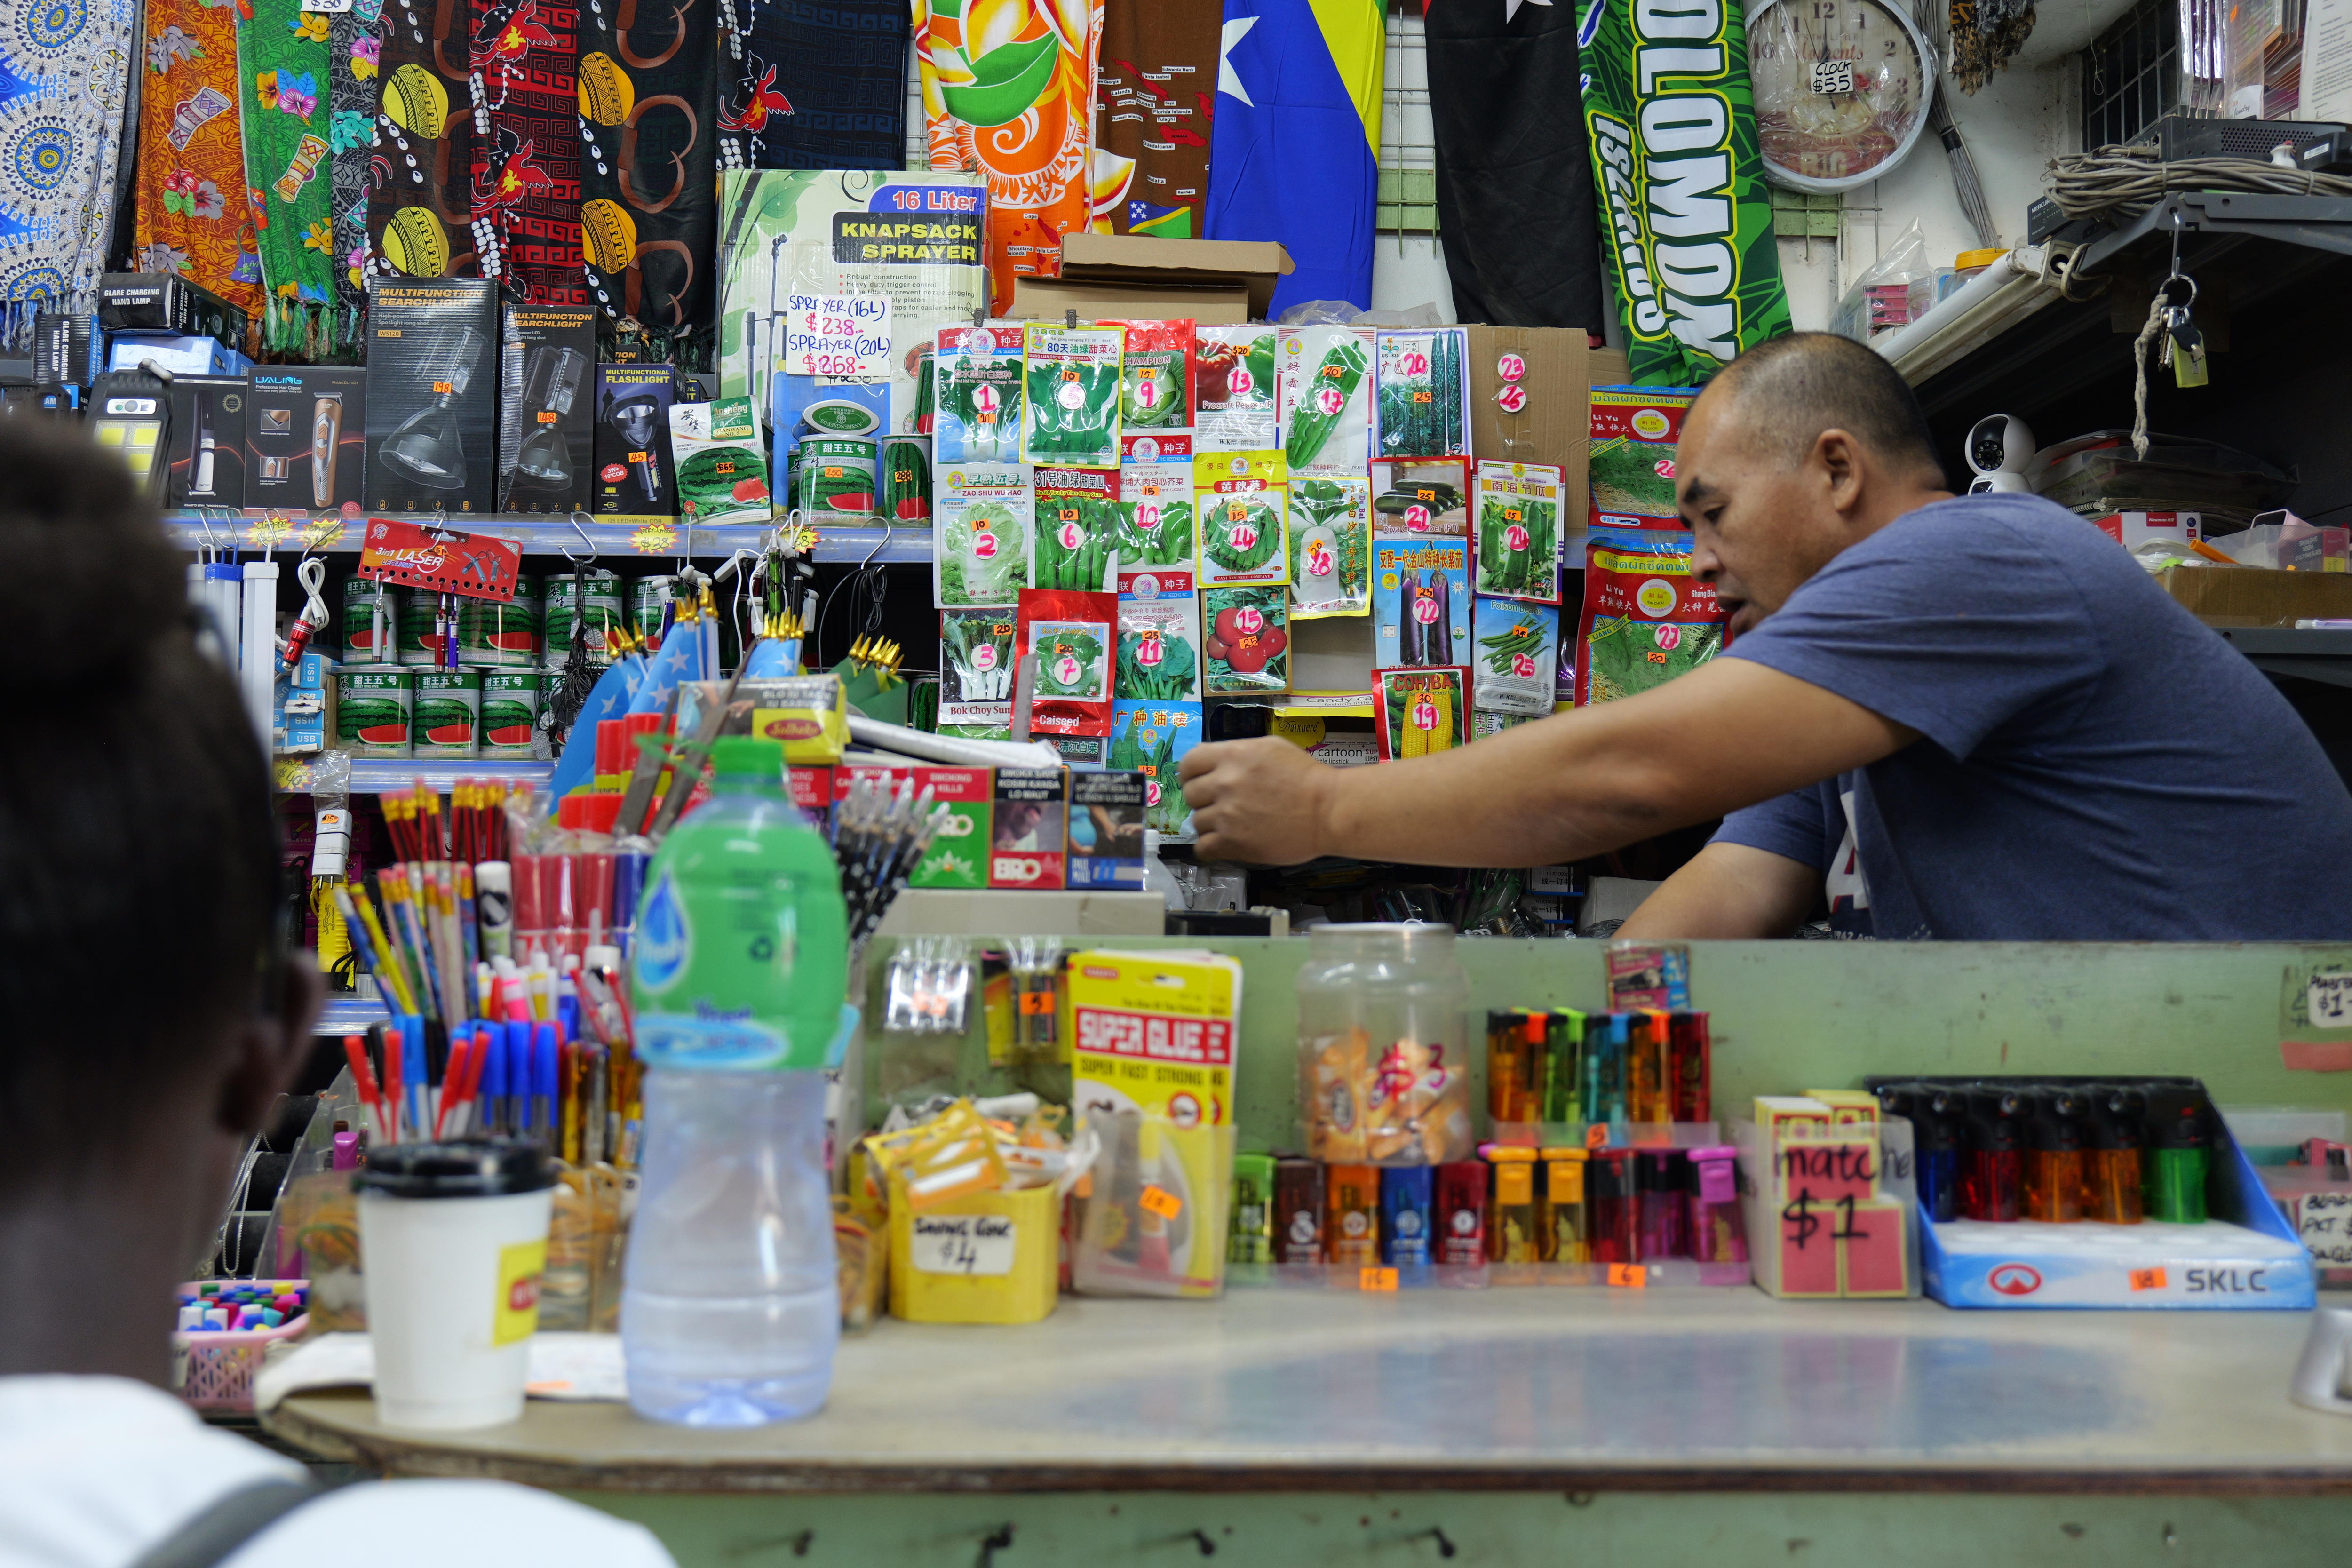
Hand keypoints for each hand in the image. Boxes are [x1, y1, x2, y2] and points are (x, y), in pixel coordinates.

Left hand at [1178, 736, 1332, 863]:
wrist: (1327, 810)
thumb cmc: (1305, 777)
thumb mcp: (1270, 748)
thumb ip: (1238, 752)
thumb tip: (1213, 761)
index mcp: (1232, 756)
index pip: (1189, 763)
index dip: (1192, 773)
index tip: (1200, 780)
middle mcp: (1224, 784)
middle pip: (1190, 794)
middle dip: (1202, 799)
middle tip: (1221, 803)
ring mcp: (1226, 815)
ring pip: (1197, 822)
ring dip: (1210, 824)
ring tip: (1231, 824)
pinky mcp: (1232, 843)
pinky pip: (1202, 848)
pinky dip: (1210, 847)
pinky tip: (1224, 842)